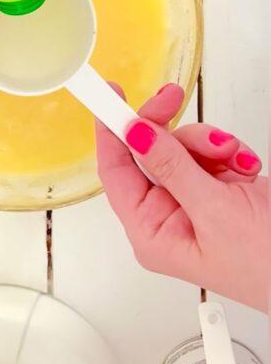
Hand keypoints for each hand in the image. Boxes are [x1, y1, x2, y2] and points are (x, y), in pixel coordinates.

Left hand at [96, 83, 267, 311]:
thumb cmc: (267, 267)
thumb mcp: (213, 211)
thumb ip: (172, 168)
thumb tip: (135, 135)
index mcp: (151, 231)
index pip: (116, 172)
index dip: (110, 131)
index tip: (109, 96)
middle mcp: (167, 216)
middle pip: (148, 151)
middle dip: (167, 129)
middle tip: (172, 97)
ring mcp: (193, 201)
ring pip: (181, 146)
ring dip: (208, 142)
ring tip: (233, 159)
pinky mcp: (218, 190)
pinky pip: (209, 152)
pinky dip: (229, 152)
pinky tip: (246, 167)